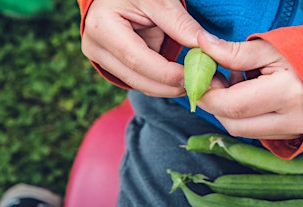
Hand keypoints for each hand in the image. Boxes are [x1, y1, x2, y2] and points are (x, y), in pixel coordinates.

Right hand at [81, 0, 203, 96]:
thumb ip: (179, 23)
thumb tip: (206, 46)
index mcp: (102, 27)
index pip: (136, 59)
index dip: (166, 74)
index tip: (193, 78)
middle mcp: (96, 47)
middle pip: (137, 79)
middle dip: (170, 87)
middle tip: (202, 89)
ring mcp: (102, 59)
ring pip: (139, 84)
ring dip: (169, 88)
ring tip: (197, 85)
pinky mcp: (114, 65)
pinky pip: (141, 79)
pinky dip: (163, 83)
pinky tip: (184, 81)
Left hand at [197, 31, 302, 139]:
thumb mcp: (272, 47)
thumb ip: (234, 52)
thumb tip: (202, 46)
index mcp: (286, 94)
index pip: (231, 105)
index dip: (207, 93)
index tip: (197, 77)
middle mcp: (289, 120)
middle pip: (233, 124)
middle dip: (214, 103)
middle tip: (214, 78)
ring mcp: (292, 132)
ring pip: (242, 131)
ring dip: (228, 110)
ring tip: (236, 82)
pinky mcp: (291, 136)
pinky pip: (255, 132)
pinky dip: (244, 115)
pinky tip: (250, 94)